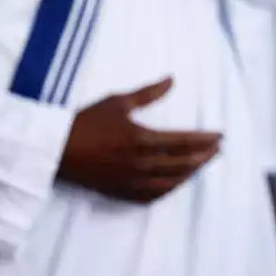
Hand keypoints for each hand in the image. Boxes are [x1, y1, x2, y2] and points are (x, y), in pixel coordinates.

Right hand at [58, 78, 221, 203]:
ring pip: (171, 181)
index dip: (206, 139)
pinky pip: (152, 195)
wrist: (55, 150)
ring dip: (191, 173)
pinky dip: (170, 189)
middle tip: (218, 149)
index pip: (184, 141)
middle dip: (204, 156)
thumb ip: (148, 93)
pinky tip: (177, 182)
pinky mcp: (120, 191)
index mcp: (142, 139)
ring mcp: (131, 180)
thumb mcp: (118, 102)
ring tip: (202, 163)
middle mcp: (140, 163)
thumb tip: (172, 80)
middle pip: (183, 163)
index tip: (220, 136)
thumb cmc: (86, 122)